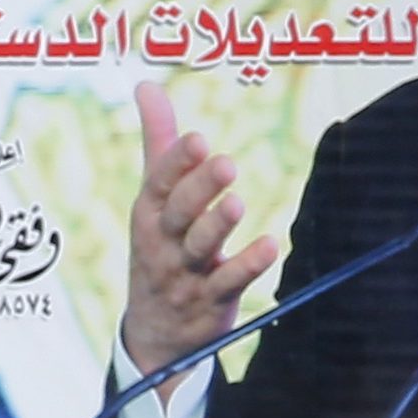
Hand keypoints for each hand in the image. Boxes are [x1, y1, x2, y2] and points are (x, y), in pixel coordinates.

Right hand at [122, 82, 279, 397]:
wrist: (153, 333)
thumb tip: (147, 84)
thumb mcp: (152, 198)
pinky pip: (229, 283)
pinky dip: (248, 266)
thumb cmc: (158, 247)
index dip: (176, 164)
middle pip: (179, 215)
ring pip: (201, 249)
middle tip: (224, 163)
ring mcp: (186, 275)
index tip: (197, 139)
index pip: (158, 186)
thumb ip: (158, 142)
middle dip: (199, 190)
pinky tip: (270, 246)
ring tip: (237, 203)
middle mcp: (163, 244)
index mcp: (149, 215)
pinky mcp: (212, 302)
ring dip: (218, 227)